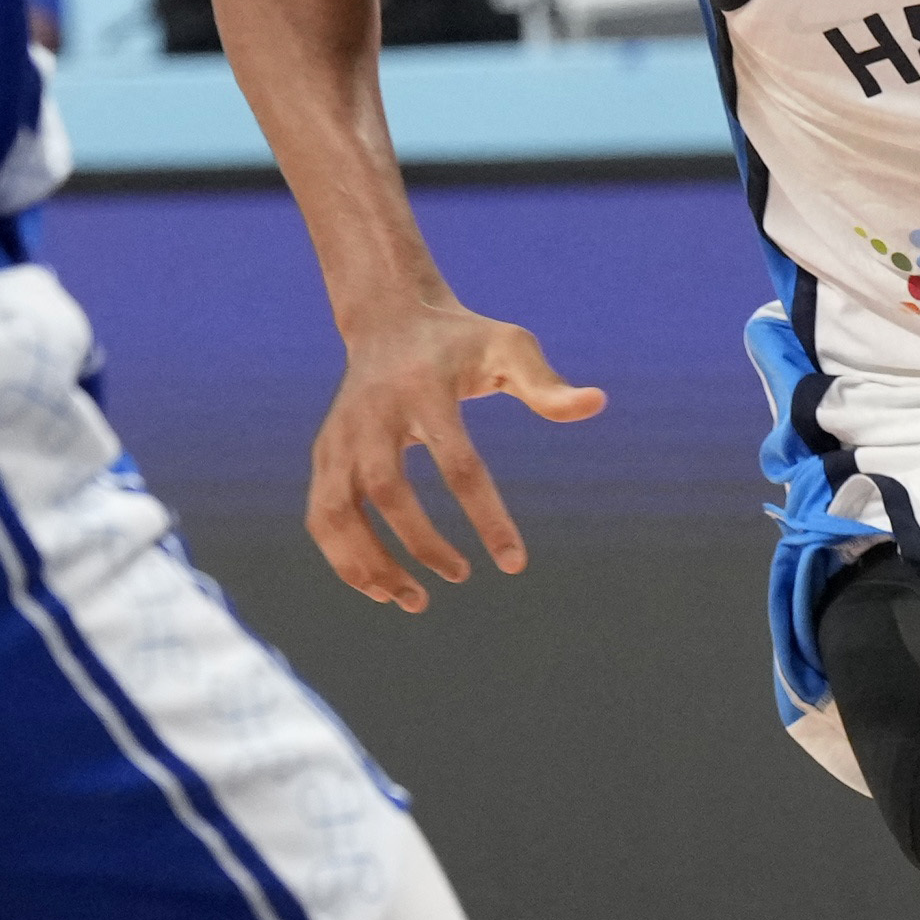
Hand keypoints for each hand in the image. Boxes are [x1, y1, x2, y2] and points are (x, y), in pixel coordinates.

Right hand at [306, 295, 604, 613]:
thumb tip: (598, 403)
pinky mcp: (324, 452)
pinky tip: (380, 588)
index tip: (514, 564)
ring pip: (336, 510)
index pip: (458, 462)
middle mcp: (373, 412)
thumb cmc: (461, 341)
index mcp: (424, 388)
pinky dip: (342, 558)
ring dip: (368, 563)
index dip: (487, 517)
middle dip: (421, 543)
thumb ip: (547, 384)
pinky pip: (322, 516)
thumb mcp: (508, 346)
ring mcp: (340, 434)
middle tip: (461, 576)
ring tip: (413, 601)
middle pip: (386, 489)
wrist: (388, 318)